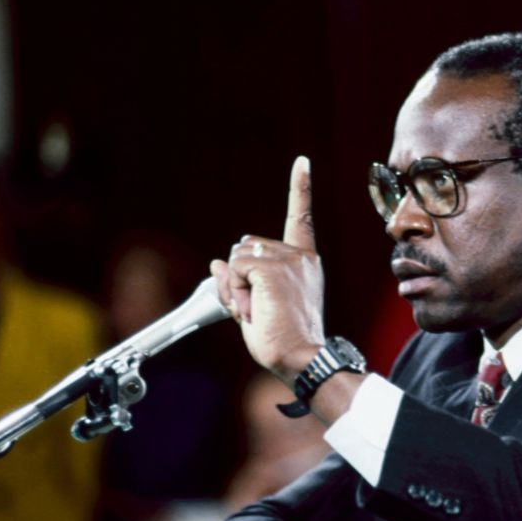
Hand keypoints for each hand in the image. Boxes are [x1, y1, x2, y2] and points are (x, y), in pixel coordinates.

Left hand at [211, 156, 325, 378]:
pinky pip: (234, 269)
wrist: (300, 357)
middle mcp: (300, 256)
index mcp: (305, 261)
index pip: (301, 217)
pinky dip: (233, 291)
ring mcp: (289, 260)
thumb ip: (240, 281)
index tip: (302, 163)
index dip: (300, 188)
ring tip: (255, 312)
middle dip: (237, 276)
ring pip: (235, 258)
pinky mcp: (273, 269)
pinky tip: (251, 310)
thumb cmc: (284, 339)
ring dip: (234, 286)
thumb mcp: (257, 304)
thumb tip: (216, 263)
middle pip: (245, 246)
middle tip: (253, 308)